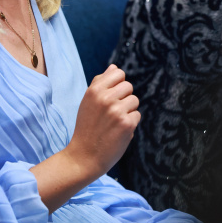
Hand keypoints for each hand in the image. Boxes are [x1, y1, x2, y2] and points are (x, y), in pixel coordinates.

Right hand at [67, 64, 140, 178]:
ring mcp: (117, 111)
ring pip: (135, 101)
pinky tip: (118, 131)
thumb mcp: (87, 101)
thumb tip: (114, 67)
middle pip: (129, 86)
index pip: (118, 73)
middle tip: (112, 112)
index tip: (111, 97)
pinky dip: (130, 123)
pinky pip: (137, 115)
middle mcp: (106, 98)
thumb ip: (100, 83)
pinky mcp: (127, 124)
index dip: (118, 85)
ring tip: (115, 122)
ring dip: (128, 111)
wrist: (84, 156)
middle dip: (124, 98)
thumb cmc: (87, 127)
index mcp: (95, 90)